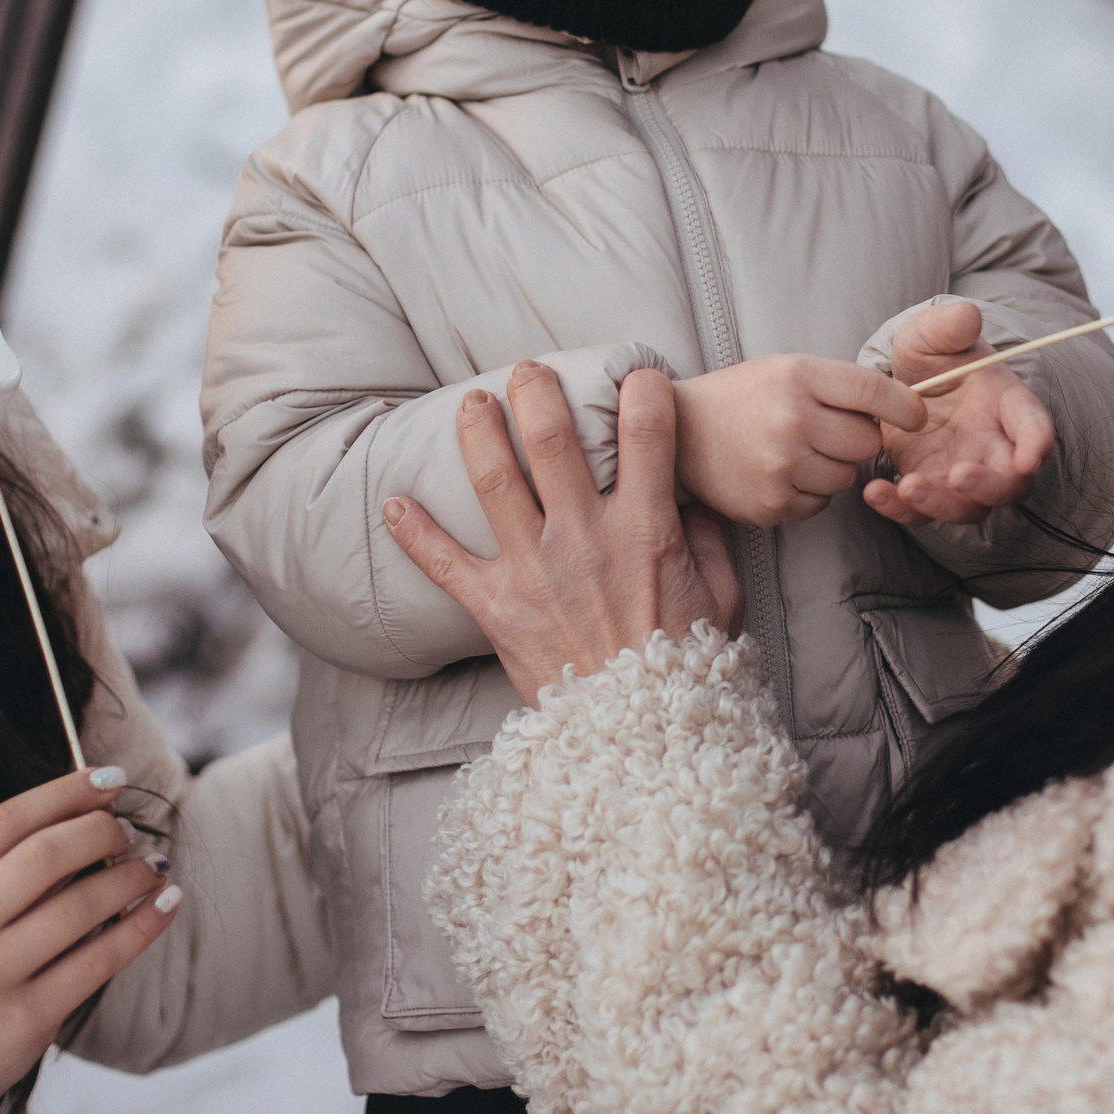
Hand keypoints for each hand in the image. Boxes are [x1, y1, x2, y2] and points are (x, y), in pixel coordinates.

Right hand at [0, 768, 173, 1113]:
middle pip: (45, 856)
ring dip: (130, 876)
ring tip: (151, 867)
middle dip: (101, 832)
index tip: (111, 779)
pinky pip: (101, 958)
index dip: (66, 792)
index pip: (7, 822)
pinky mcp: (26, 1016)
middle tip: (128, 832)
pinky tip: (165, 904)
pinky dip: (142, 924)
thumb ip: (4, 859)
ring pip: (81, 906)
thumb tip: (97, 803)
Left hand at [382, 364, 742, 702]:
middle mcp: (584, 538)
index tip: (635, 376)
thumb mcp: (721, 597)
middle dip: (536, 390)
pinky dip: (413, 532)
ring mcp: (535, 570)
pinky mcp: (496, 609)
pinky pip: (443, 564)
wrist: (641, 742)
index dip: (641, 389)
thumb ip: (707, 539)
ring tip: (472, 403)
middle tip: (527, 371)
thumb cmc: (686, 670)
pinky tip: (392, 503)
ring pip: (494, 477)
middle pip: (552, 437)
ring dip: (478, 430)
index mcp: (646, 529)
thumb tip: (689, 496)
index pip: (646, 430)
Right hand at [674, 353, 928, 525]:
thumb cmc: (743, 397)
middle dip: (856, 440)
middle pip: (867, 442)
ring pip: (847, 477)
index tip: (916, 415)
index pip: (873, 390)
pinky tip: (779, 473)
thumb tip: (907, 408)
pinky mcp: (771, 504)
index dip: (904, 406)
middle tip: (827, 432)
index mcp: (798, 376)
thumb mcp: (788, 370)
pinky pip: (820, 504)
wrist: (679, 433)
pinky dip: (808, 492)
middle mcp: (790, 419)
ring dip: (832, 468)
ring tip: (796, 452)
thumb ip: (840, 386)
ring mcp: (780, 466)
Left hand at [864, 302, 1054, 527]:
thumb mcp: (931, 335)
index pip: (1033, 425)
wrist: (902, 383)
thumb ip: (947, 327)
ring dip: (941, 503)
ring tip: (907, 486)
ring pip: (968, 506)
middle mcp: (993, 447)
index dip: (1037, 442)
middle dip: (989, 485)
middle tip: (958, 476)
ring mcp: (962, 473)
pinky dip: (899, 509)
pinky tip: (874, 492)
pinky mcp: (929, 488)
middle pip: (1009, 481)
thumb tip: (967, 313)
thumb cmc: (932, 358)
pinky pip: (921, 512)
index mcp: (1006, 404)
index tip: (1030, 457)